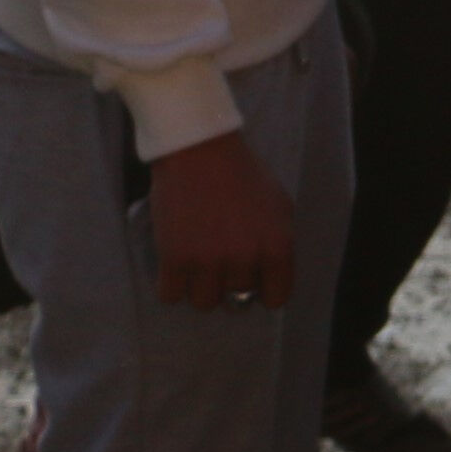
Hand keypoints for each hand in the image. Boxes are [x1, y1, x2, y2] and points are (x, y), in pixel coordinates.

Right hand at [145, 132, 295, 314]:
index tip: (253, 280)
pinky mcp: (174, 259)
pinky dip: (172, 285)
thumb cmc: (242, 173)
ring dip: (201, 286)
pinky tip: (176, 266)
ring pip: (205, 302)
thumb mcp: (279, 205)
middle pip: (238, 299)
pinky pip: (171, 295)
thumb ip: (277, 243)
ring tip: (197, 263)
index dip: (264, 290)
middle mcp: (244, 259)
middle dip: (231, 280)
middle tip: (221, 257)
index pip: (276, 297)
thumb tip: (269, 276)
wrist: (199, 149)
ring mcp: (208, 262)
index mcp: (276, 247)